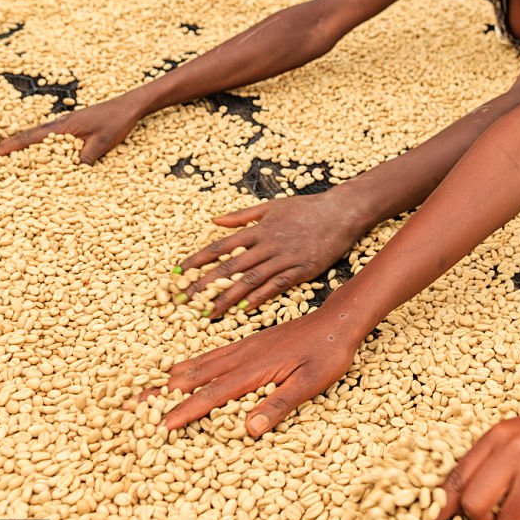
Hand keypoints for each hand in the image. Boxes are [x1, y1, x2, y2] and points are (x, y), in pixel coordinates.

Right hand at [0, 95, 145, 164]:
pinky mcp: (76, 125)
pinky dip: (42, 143)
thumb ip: (85, 157)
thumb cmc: (117, 121)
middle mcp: (61, 124)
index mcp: (63, 127)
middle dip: (12, 146)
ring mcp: (68, 124)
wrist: (131, 105)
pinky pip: (53, 136)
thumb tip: (72, 175)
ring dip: (26, 145)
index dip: (11, 147)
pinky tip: (42, 151)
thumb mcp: (103, 142)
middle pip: (30, 136)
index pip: (31, 138)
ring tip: (11, 157)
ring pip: (41, 136)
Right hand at [146, 308, 362, 433]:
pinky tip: (185, 369)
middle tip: (130, 405)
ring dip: (171, 377)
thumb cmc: (328, 353)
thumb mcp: (311, 382)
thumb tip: (249, 429)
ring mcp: (245, 346)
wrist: (338, 320)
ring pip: (200, 363)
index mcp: (254, 368)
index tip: (158, 427)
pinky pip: (213, 354)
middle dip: (162, 392)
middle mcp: (243, 355)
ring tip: (145, 388)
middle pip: (195, 376)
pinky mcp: (250, 342)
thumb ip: (280, 403)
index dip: (184, 412)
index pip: (212, 395)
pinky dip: (192, 364)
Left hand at [176, 191, 369, 316]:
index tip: (178, 273)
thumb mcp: (272, 206)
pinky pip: (277, 286)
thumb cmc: (306, 208)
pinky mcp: (302, 270)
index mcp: (259, 229)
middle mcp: (268, 244)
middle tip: (184, 300)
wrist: (341, 211)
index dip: (198, 260)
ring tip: (208, 313)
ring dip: (227, 297)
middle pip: (230, 267)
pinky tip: (244, 309)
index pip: (221, 246)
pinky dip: (260, 297)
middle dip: (205, 285)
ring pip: (250, 280)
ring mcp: (285, 258)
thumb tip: (214, 220)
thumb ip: (242, 216)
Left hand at [428, 406, 519, 519]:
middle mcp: (514, 450)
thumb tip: (456, 499)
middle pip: (476, 506)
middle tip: (499, 510)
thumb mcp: (514, 435)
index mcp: (497, 436)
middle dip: (483, 518)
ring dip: (519, 519)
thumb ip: (487, 461)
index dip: (438, 509)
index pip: (458, 478)